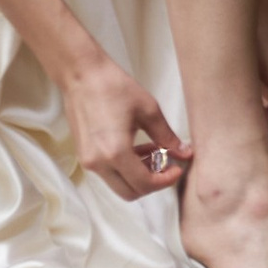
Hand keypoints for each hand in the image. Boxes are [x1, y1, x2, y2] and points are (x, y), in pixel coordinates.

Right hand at [61, 49, 191, 200]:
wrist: (82, 75)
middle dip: (152, 183)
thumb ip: (167, 136)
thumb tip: (185, 153)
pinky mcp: (84, 157)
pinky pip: (109, 173)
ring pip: (119, 184)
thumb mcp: (148, 109)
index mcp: (115, 153)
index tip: (178, 168)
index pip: (144, 184)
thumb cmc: (115, 87)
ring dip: (139, 176)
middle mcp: (99, 164)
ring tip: (155, 152)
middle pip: (130, 192)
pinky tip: (137, 148)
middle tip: (168, 165)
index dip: (165, 181)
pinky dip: (126, 169)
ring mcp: (88, 162)